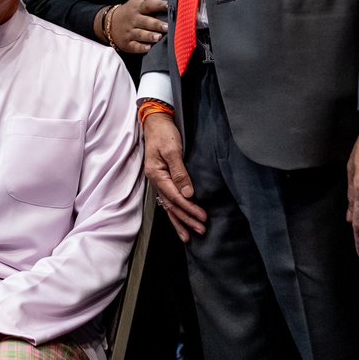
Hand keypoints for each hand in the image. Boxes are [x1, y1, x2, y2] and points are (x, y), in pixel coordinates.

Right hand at [108, 0, 168, 53]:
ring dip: (149, 36)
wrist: (109, 23)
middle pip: (145, 22)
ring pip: (140, 34)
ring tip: (159, 37)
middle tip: (167, 26)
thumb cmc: (129, 11)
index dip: (158, 4)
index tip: (169, 5)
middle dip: (156, 24)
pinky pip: (135, 46)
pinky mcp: (127, 43)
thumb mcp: (137, 1)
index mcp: (137, 8)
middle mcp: (133, 20)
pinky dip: (141, 48)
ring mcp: (129, 32)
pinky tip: (149, 48)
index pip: (148, 5)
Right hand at [143, 112, 206, 240]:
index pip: (174, 197)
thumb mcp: (172, 150)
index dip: (189, 208)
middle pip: (171, 205)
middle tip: (201, 230)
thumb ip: (180, 172)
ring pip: (168, 206)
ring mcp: (157, 181)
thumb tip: (188, 193)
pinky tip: (178, 221)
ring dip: (179, 221)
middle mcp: (155, 180)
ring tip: (188, 237)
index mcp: (156, 174)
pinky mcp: (162, 179)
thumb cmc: (164, 134)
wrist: (156, 123)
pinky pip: (168, 200)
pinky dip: (174, 213)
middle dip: (186, 219)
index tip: (202, 217)